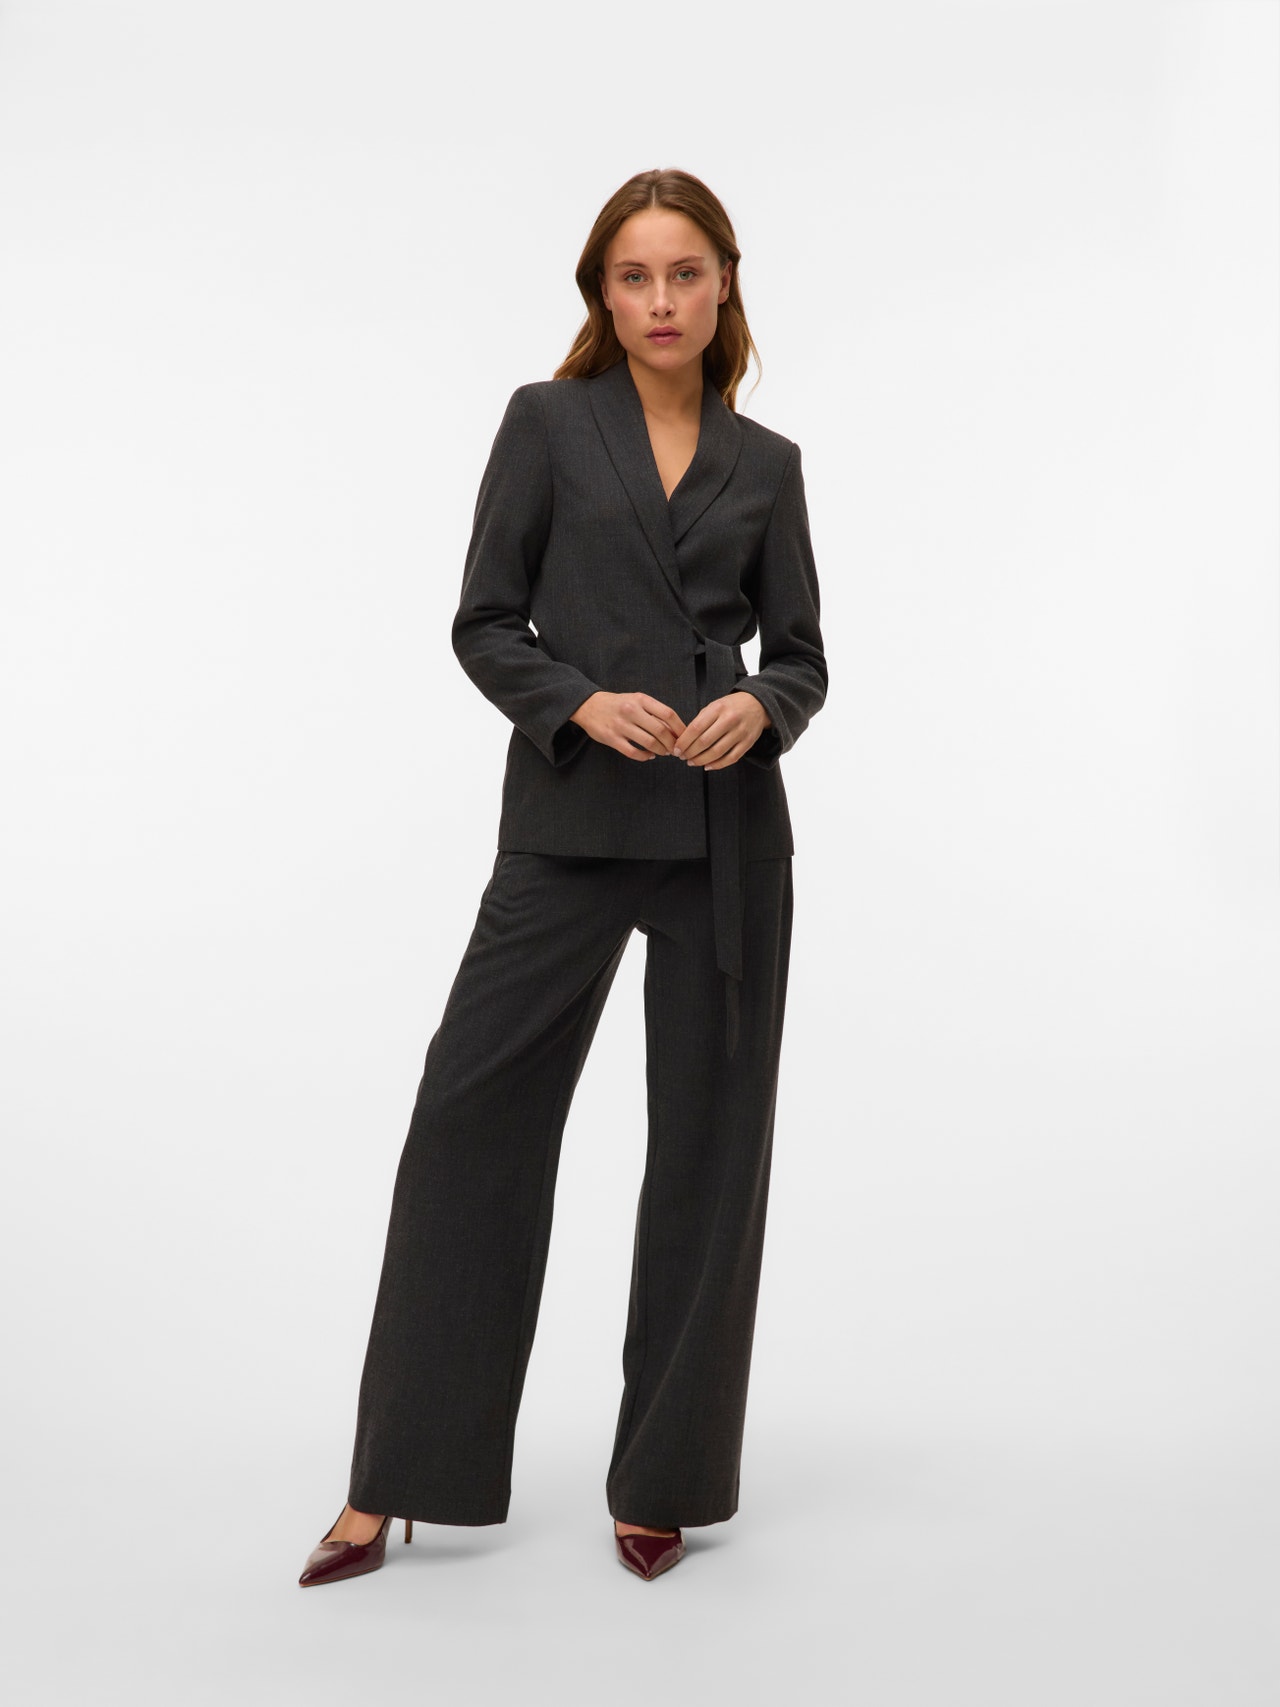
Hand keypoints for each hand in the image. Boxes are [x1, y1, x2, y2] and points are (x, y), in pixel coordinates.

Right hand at [571, 691, 686, 760]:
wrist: (589, 706)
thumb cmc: (618, 704)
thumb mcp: (636, 700)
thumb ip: (653, 712)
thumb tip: (674, 729)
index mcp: (640, 699)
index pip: (668, 714)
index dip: (680, 728)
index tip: (685, 737)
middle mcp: (631, 711)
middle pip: (660, 731)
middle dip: (672, 744)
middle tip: (676, 750)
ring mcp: (621, 725)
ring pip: (649, 743)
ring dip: (661, 751)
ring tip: (664, 752)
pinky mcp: (611, 738)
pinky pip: (633, 752)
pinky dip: (645, 756)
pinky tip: (649, 755)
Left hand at [673, 691, 771, 770]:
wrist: (757, 705)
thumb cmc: (731, 706)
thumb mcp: (714, 706)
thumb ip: (700, 720)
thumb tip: (683, 740)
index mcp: (718, 708)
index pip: (696, 728)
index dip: (684, 741)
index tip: (676, 749)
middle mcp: (730, 719)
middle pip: (705, 741)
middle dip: (690, 752)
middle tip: (682, 757)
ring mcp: (740, 732)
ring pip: (717, 752)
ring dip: (701, 760)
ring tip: (692, 762)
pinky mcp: (748, 743)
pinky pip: (731, 758)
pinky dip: (717, 765)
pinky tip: (707, 766)